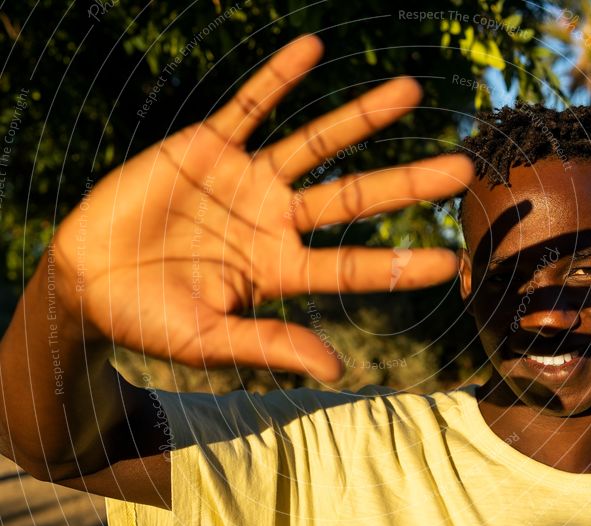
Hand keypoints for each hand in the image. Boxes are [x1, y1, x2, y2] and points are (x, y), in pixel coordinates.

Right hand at [51, 35, 473, 381]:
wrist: (87, 281)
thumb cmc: (147, 321)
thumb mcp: (208, 340)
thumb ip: (270, 344)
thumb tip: (338, 370)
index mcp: (281, 271)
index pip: (353, 265)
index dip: (399, 265)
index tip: (449, 260)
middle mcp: (276, 221)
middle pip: (354, 197)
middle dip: (406, 183)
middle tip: (463, 169)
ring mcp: (246, 181)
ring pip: (316, 144)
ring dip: (361, 118)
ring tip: (411, 91)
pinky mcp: (206, 147)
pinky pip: (249, 105)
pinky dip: (278, 78)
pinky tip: (313, 48)